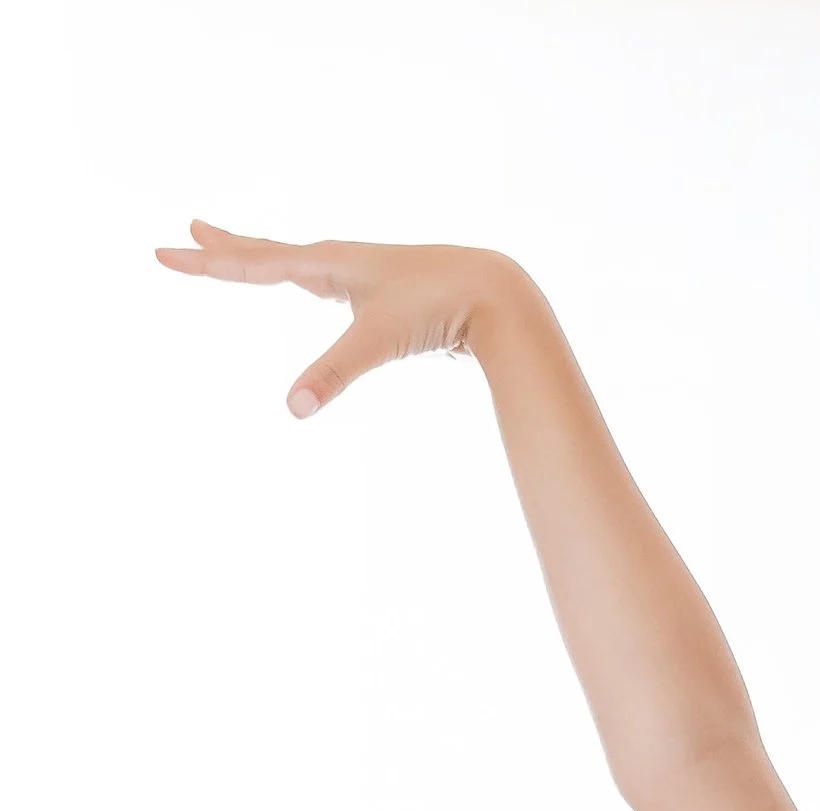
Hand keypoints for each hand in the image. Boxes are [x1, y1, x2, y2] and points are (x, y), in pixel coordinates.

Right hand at [153, 219, 519, 417]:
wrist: (492, 292)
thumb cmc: (437, 306)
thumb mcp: (377, 341)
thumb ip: (332, 374)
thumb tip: (293, 408)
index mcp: (327, 263)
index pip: (253, 263)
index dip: (207, 262)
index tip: (164, 253)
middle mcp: (339, 261)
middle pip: (268, 252)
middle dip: (227, 246)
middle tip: (190, 229)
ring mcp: (361, 274)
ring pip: (297, 263)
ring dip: (263, 256)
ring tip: (239, 251)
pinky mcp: (382, 293)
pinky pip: (328, 281)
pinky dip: (304, 277)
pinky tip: (314, 284)